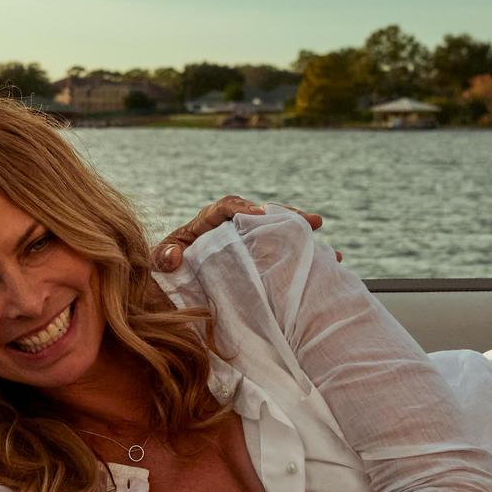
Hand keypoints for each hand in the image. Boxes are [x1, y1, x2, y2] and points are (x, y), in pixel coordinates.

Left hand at [152, 195, 325, 271]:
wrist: (168, 284)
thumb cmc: (164, 268)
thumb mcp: (159, 261)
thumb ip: (163, 256)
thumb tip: (173, 257)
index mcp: (206, 222)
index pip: (226, 207)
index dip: (243, 208)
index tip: (261, 214)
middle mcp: (231, 228)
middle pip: (262, 215)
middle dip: (288, 216)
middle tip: (313, 222)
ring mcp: (246, 244)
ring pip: (278, 234)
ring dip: (304, 239)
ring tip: (332, 251)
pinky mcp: (256, 261)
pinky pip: (283, 255)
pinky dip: (305, 259)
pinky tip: (331, 267)